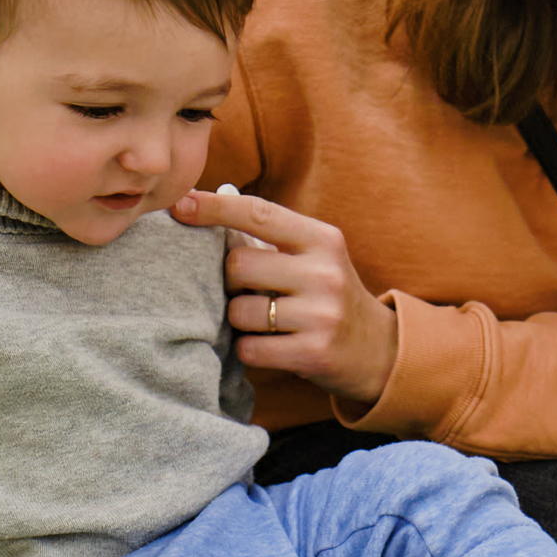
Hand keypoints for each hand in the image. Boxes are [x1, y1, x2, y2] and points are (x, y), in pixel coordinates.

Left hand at [174, 186, 399, 405]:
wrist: (377, 350)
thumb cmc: (326, 295)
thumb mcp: (312, 256)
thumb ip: (267, 235)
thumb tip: (199, 205)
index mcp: (322, 239)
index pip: (258, 213)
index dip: (215, 208)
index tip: (180, 204)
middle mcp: (325, 273)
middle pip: (238, 265)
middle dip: (231, 282)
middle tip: (252, 292)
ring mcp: (321, 314)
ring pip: (239, 311)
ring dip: (240, 320)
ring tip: (266, 322)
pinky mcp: (313, 352)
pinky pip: (249, 349)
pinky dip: (250, 350)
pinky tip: (272, 346)